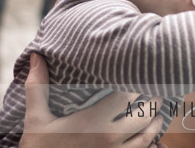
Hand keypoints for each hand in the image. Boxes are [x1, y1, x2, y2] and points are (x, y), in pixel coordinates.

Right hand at [20, 53, 163, 147]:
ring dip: (155, 122)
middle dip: (152, 101)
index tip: (141, 72)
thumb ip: (38, 86)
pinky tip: (152, 138)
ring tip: (158, 113)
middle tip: (157, 90)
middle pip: (143, 114)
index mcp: (93, 121)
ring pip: (147, 135)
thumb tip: (36, 55)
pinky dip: (151, 144)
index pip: (126, 95)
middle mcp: (109, 137)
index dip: (137, 83)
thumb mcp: (36, 119)